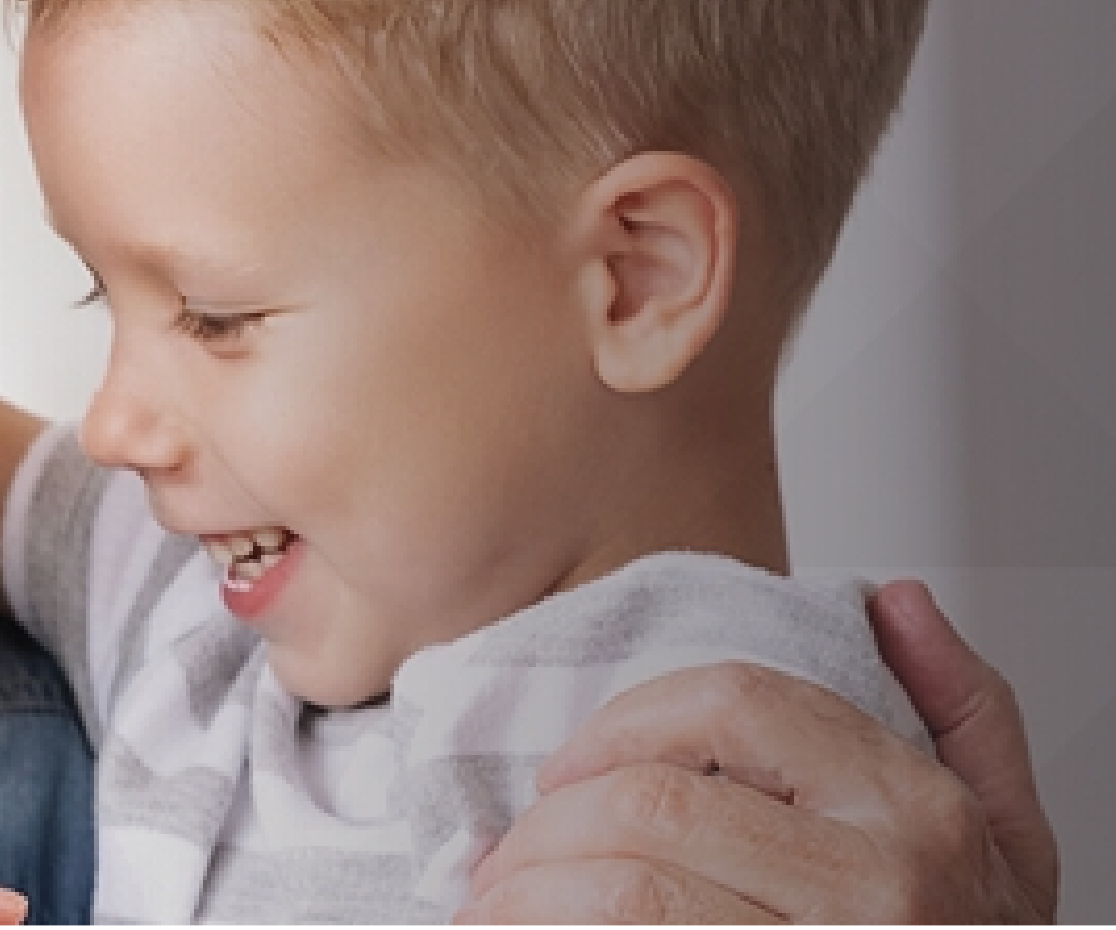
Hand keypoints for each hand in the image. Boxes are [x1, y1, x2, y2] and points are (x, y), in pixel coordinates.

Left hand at [460, 580, 1056, 922]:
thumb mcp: (1012, 838)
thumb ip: (962, 711)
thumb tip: (894, 604)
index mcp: (918, 811)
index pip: (729, 705)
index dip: (621, 725)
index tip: (567, 770)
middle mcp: (880, 884)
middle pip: (653, 808)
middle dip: (546, 831)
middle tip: (501, 862)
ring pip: (629, 897)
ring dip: (530, 901)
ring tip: (492, 914)